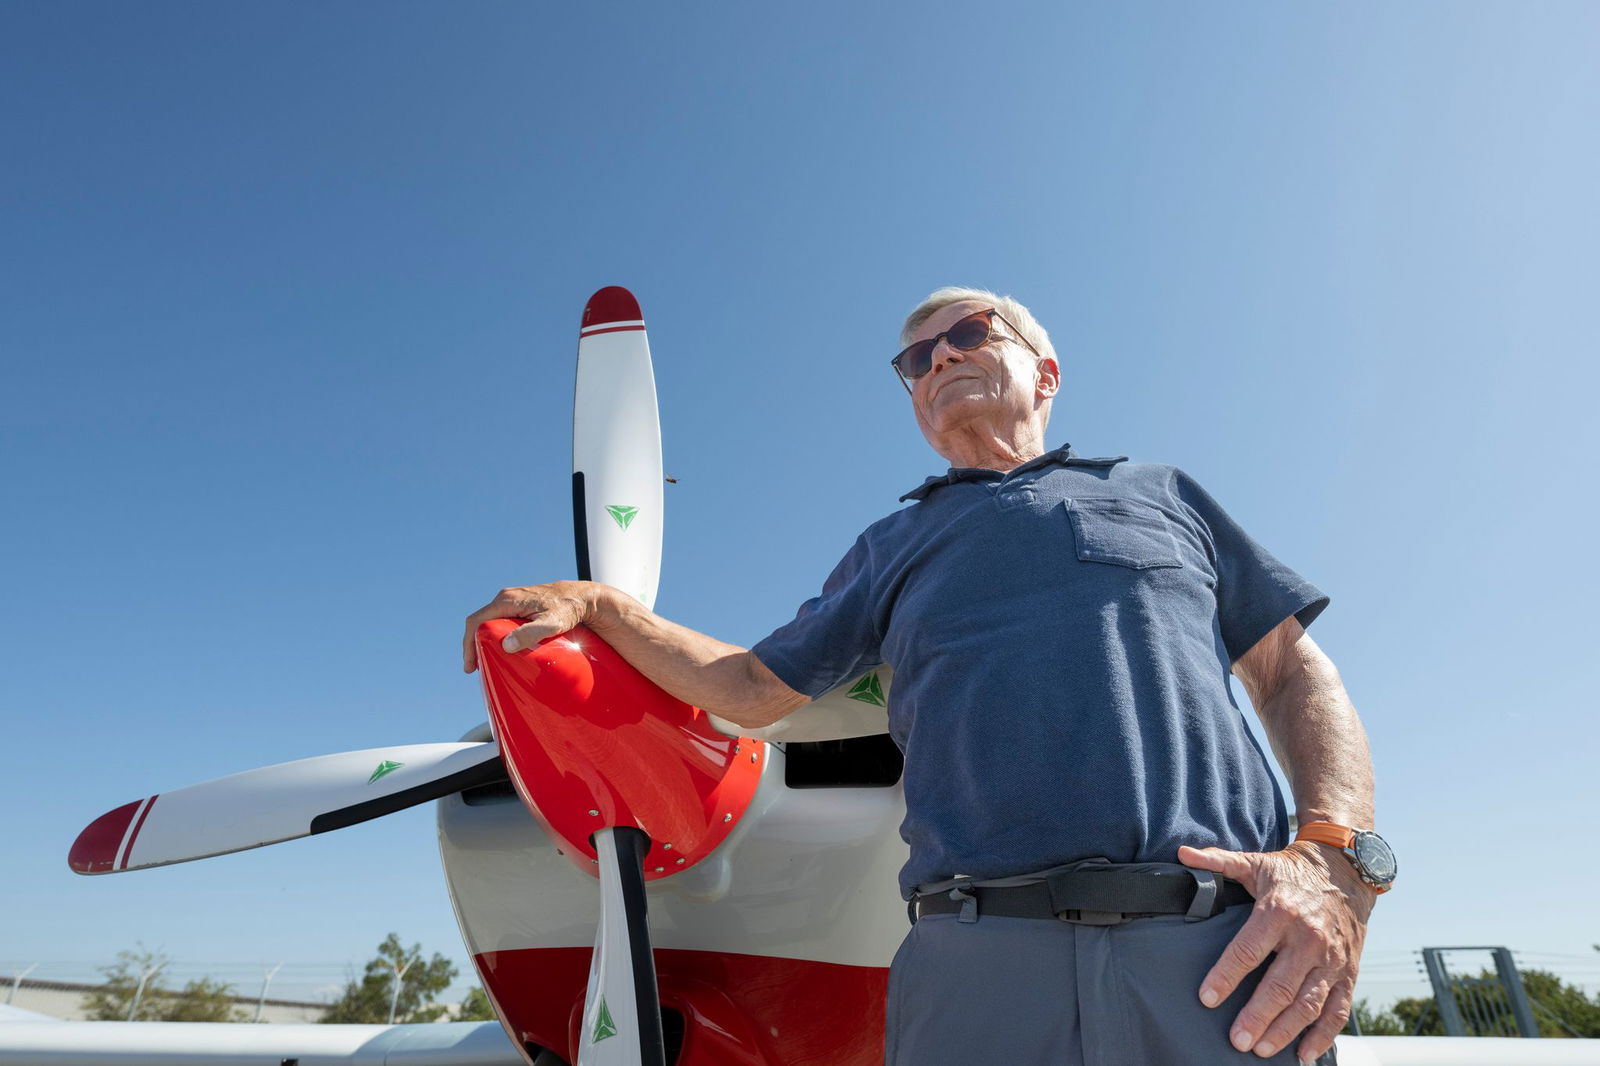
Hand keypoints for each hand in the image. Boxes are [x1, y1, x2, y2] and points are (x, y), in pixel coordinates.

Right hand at [461, 581, 596, 672]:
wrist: (583, 597)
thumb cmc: (568, 609)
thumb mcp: (551, 624)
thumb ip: (530, 633)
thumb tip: (506, 645)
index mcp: (507, 600)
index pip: (476, 621)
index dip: (468, 644)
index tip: (470, 666)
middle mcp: (507, 598)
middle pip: (479, 623)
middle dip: (474, 645)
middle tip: (476, 668)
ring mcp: (513, 601)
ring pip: (489, 622)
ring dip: (484, 641)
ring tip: (485, 661)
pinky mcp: (521, 605)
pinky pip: (500, 621)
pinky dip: (495, 636)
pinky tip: (500, 649)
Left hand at [1178, 841, 1373, 1062]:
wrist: (1344, 871)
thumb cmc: (1290, 872)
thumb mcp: (1255, 862)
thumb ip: (1218, 861)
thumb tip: (1182, 853)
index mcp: (1279, 911)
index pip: (1248, 950)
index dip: (1226, 975)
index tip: (1206, 998)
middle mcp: (1308, 938)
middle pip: (1280, 984)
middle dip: (1257, 1015)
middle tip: (1236, 1040)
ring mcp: (1331, 958)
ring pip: (1309, 1002)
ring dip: (1285, 1030)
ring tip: (1261, 1050)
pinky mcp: (1348, 972)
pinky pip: (1338, 1009)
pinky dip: (1323, 1036)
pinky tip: (1303, 1055)